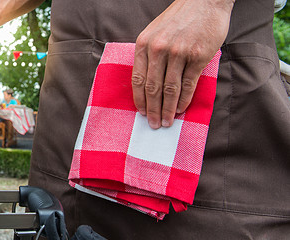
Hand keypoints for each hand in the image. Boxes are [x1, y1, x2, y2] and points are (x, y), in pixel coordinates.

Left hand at [132, 0, 233, 128]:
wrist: (205, 1)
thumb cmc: (179, 18)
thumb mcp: (155, 32)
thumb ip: (149, 54)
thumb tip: (147, 83)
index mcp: (144, 44)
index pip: (138, 79)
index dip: (139, 99)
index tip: (141, 112)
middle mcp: (159, 49)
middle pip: (153, 88)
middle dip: (152, 110)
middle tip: (153, 124)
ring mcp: (178, 53)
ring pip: (170, 89)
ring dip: (168, 109)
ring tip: (167, 121)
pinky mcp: (198, 56)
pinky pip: (188, 84)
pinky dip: (184, 100)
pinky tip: (181, 109)